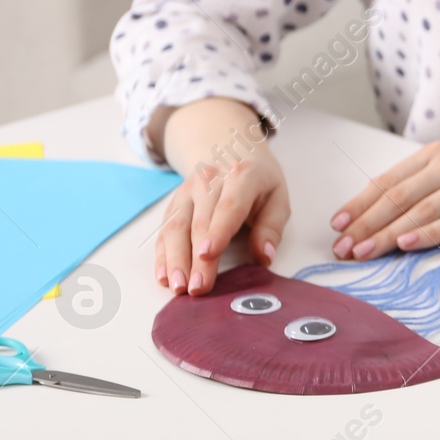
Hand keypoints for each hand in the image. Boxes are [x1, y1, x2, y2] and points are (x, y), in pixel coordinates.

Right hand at [155, 151, 289, 295]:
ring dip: (174, 260)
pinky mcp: (173, 205)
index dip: (218, 231)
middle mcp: (208, 181)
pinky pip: (164, 232)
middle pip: (199, 222)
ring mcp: (186, 192)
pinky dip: (162, 256)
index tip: (208, 254)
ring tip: (177, 287)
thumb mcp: (277, 198)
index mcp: (241, 175)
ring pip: (176, 227)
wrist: (227, 151)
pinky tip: (164, 276)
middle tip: (197, 288)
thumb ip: (271, 227)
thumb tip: (265, 257)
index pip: (228, 206)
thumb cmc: (258, 183)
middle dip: (196, 258)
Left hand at [329, 135, 439, 259]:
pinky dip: (428, 234)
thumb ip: (427, 178)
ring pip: (420, 211)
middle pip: (398, 197)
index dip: (360, 204)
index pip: (388, 181)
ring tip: (364, 251)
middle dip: (365, 223)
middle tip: (343, 246)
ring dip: (387, 234)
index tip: (338, 224)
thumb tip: (386, 209)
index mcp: (436, 152)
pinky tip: (407, 244)